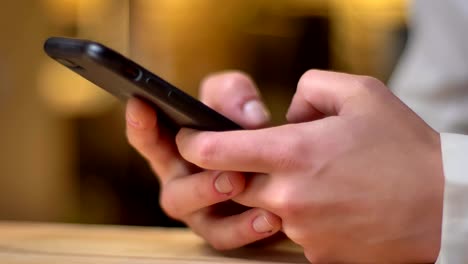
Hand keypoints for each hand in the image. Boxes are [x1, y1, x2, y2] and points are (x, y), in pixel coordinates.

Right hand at [125, 71, 280, 249]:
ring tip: (241, 183)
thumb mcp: (238, 101)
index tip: (140, 103)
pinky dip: (246, 229)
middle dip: (194, 180)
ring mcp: (200, 211)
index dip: (140, 123)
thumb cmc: (245, 131)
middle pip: (172, 191)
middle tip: (224, 167)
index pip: (148, 138)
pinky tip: (270, 216)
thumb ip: (235, 94)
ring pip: (194, 216)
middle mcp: (181, 183)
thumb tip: (248, 117)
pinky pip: (226, 237)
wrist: (278, 168)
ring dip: (214, 200)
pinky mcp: (224, 230)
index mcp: (175, 150)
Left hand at [176, 70, 444, 261]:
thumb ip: (310, 89)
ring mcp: (300, 229)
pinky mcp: (315, 254)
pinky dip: (303, 216)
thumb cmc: (403, 147)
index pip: (216, 151)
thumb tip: (287, 114)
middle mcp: (287, 195)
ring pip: (263, 209)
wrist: (442, 206)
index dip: (192, 144)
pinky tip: (333, 203)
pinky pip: (292, 231)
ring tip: (317, 179)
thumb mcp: (361, 94)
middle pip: (233, 183)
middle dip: (237, 170)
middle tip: (268, 156)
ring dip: (276, 192)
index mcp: (292, 152)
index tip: (188, 140)